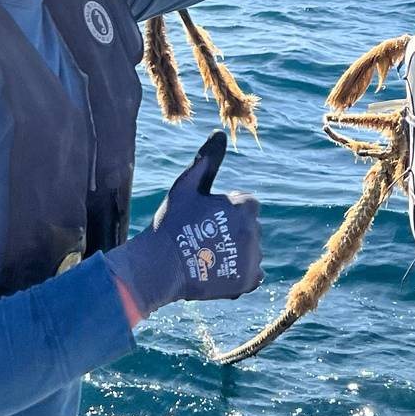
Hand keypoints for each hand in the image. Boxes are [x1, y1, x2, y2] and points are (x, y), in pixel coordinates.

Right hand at [104, 131, 264, 319]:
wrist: (159, 267)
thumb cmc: (170, 223)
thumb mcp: (186, 186)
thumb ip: (207, 160)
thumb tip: (220, 134)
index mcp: (245, 207)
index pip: (246, 205)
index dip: (224, 210)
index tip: (204, 218)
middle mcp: (255, 231)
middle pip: (248, 228)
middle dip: (230, 230)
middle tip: (202, 238)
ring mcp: (253, 258)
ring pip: (250, 250)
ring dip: (234, 252)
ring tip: (206, 255)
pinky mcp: (249, 281)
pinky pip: (252, 273)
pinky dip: (238, 273)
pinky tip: (216, 270)